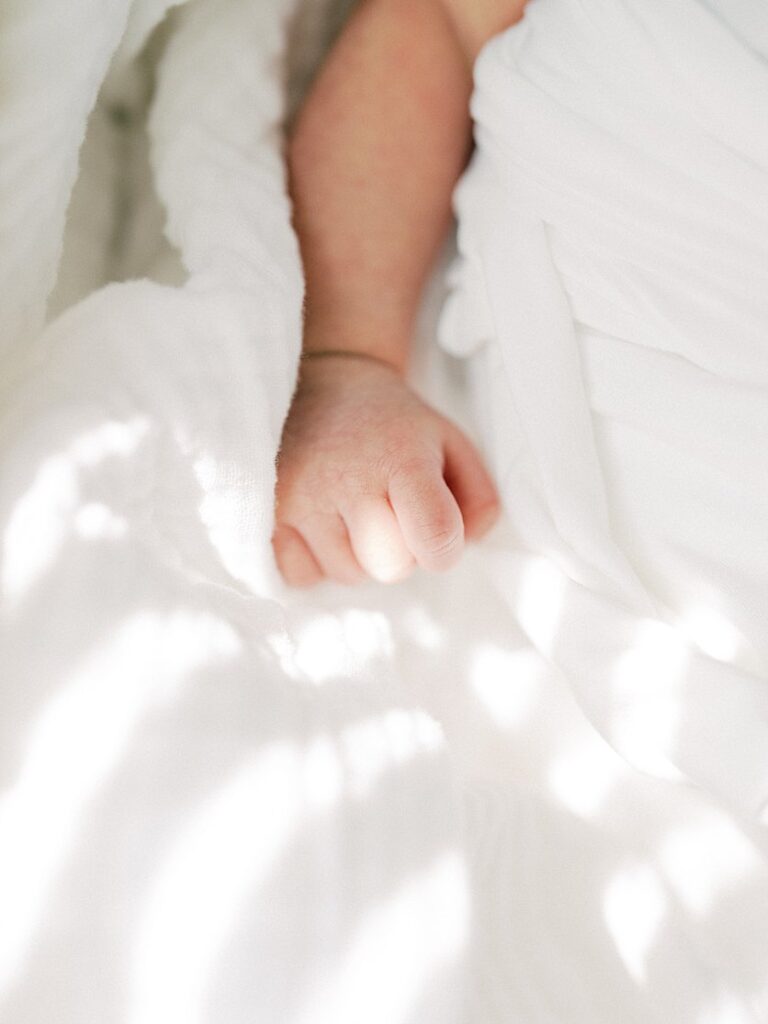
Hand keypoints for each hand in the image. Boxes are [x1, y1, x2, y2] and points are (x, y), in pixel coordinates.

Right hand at [272, 352, 499, 586]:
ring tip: (351, 507)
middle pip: (392, 567)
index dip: (445, 547)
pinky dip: (317, 559)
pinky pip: (303, 575)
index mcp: (400, 457)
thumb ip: (478, 500)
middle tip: (389, 509)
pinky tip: (321, 520)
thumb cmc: (394, 426)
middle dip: (401, 550)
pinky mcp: (264, 514)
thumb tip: (465, 546)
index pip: (436, 538)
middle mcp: (345, 478)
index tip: (437, 528)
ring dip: (358, 555)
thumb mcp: (451, 444)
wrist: (321, 385)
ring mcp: (298, 498)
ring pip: (348, 575)